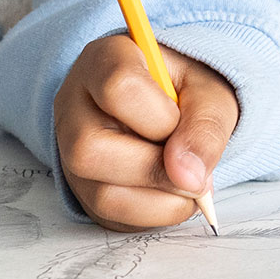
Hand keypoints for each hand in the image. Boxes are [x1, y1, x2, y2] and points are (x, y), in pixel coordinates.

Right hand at [53, 34, 238, 230]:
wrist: (174, 106)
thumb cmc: (187, 91)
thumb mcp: (210, 93)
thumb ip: (206, 127)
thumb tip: (189, 178)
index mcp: (104, 61)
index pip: (116, 87)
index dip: (159, 117)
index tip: (180, 122)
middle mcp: (74, 105)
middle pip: (90, 149)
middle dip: (155, 168)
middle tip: (191, 164)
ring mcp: (69, 150)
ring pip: (101, 193)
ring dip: (161, 198)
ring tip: (188, 180)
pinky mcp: (81, 188)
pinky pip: (110, 217)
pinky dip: (154, 214)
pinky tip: (171, 191)